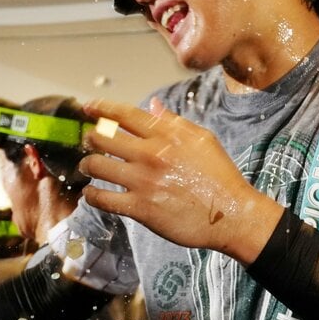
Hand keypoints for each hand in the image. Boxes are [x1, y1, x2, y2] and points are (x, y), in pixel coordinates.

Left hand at [79, 98, 283, 264]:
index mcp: (166, 135)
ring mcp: (143, 181)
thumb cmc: (221, 177)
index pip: (124, 114)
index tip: (88, 108)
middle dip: (90, 138)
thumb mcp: (202, 139)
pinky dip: (91, 194)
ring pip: (96, 166)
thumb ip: (174, 122)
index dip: (101, 107)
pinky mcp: (140, 208)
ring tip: (88, 167)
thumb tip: (152, 105)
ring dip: (87, 165)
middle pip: (102, 137)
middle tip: (89, 143)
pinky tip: (92, 193)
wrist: (231, 215)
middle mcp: (151, 154)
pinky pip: (102, 198)